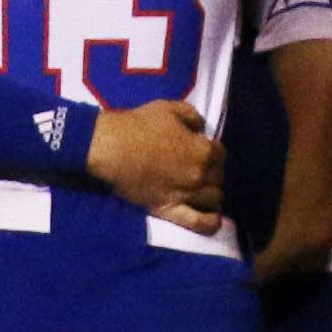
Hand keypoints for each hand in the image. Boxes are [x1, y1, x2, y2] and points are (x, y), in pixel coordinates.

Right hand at [86, 99, 224, 234]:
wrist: (110, 149)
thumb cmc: (138, 126)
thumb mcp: (169, 108)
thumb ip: (192, 116)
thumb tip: (202, 128)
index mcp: (203, 150)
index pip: (220, 153)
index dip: (212, 149)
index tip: (201, 149)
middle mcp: (200, 175)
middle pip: (218, 177)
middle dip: (212, 171)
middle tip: (198, 169)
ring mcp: (186, 195)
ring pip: (214, 199)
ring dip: (211, 193)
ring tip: (201, 190)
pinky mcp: (169, 210)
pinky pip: (198, 222)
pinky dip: (210, 223)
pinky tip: (213, 219)